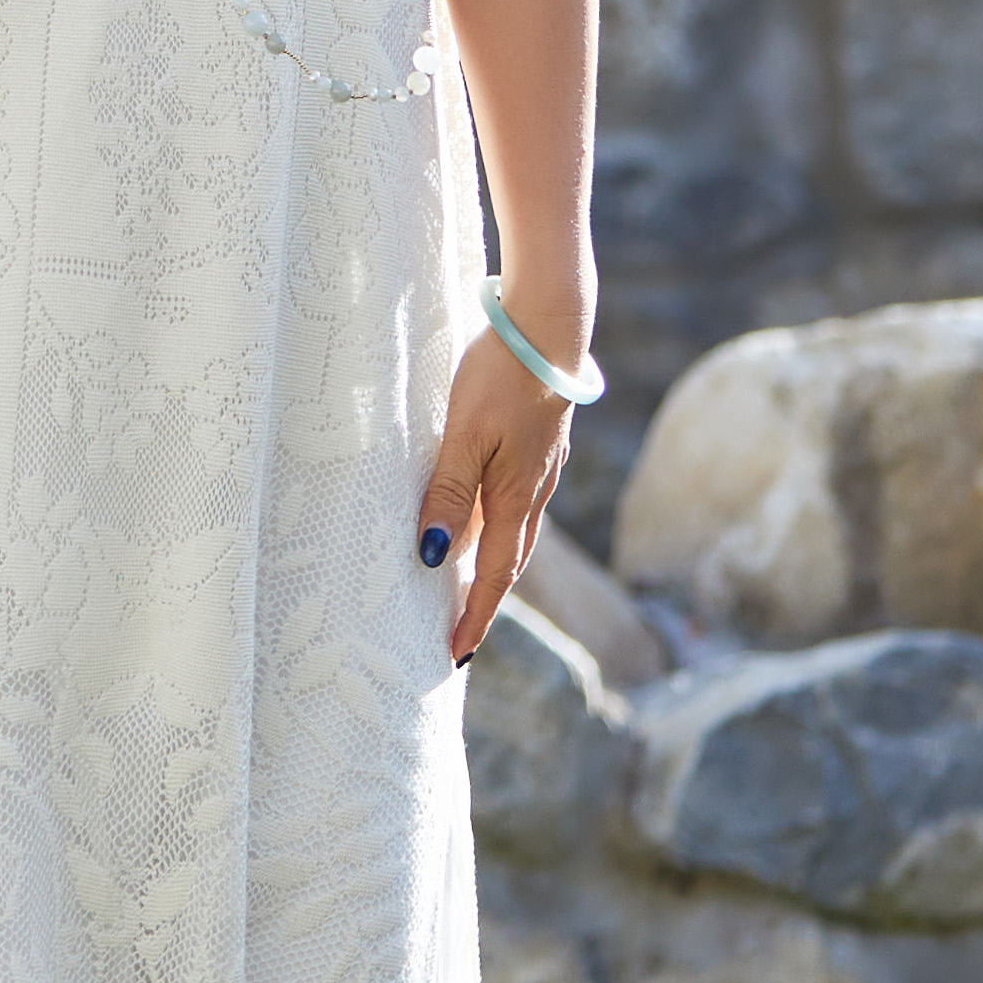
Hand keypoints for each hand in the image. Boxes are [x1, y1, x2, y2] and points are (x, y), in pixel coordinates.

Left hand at [415, 327, 571, 668]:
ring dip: (491, 563)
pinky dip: (495, 525)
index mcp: (516, 497)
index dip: (475, 616)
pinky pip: (514, 500)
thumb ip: (448, 494)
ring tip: (464, 587)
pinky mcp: (538, 443)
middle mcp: (533, 490)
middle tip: (461, 636)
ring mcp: (540, 466)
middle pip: (509, 560)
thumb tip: (434, 556)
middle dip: (485, 600)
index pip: (495, 574)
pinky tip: (479, 517)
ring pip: (513, 529)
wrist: (549, 327)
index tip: (456, 655)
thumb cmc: (503, 377)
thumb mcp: (464, 437)